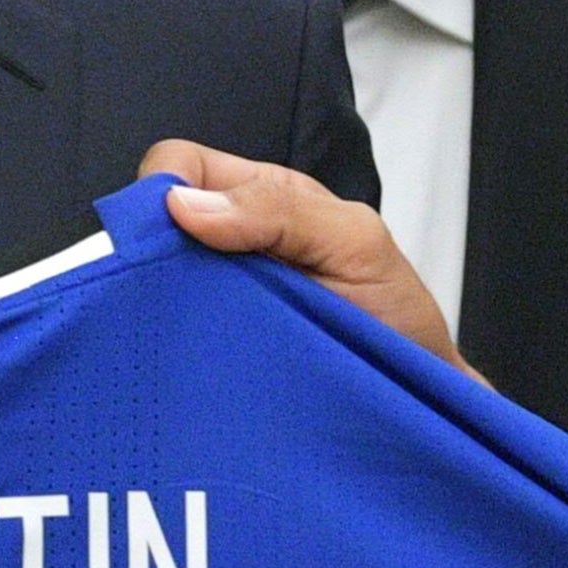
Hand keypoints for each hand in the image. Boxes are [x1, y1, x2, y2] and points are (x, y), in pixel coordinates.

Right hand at [140, 140, 469, 373]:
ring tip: (208, 335)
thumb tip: (184, 205)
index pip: (180, 166)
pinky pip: (165, 336)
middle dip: (155, 256)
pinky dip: (171, 346)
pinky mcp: (204, 350)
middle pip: (152, 224)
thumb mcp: (356, 244)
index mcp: (259, 198)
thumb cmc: (396, 315)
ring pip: (150, 283)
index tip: (170, 239)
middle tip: (194, 297)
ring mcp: (211, 296)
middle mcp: (226, 241)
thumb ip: (282, 210)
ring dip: (163, 307)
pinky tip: (201, 361)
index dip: (162, 192)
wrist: (418, 400)